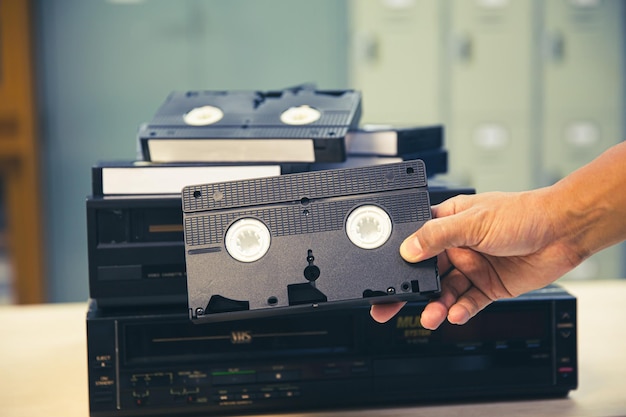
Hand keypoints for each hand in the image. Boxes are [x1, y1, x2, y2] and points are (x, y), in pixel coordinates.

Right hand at [371, 190, 581, 328]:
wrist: (562, 232)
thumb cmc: (522, 214)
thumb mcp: (473, 221)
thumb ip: (437, 235)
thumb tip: (407, 249)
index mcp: (449, 222)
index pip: (415, 241)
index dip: (399, 258)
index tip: (384, 275)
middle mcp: (457, 246)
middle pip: (424, 272)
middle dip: (407, 290)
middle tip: (386, 306)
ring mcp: (473, 267)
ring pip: (445, 291)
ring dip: (435, 304)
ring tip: (430, 316)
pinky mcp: (489, 286)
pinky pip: (468, 302)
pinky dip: (460, 310)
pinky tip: (455, 314)